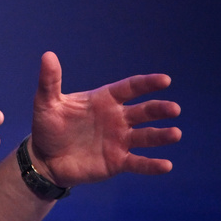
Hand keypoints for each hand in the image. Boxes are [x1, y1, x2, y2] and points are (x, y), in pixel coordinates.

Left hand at [29, 52, 180, 187]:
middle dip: (159, 109)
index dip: (147, 84)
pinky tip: (166, 165)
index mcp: (104, 100)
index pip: (130, 88)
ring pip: (146, 137)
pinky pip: (138, 163)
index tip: (165, 80)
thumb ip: (50, 80)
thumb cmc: (47, 127)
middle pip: (144, 111)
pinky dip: (152, 165)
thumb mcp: (46, 102)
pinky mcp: (117, 162)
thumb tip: (48, 55)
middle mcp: (117, 118)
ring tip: (175, 134)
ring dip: (161, 135)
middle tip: (174, 109)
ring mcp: (119, 141)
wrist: (44, 158)